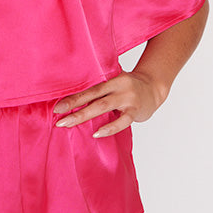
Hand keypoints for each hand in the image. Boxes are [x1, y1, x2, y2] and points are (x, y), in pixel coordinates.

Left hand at [53, 69, 167, 136]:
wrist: (155, 88)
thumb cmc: (128, 88)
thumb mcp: (114, 83)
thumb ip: (99, 90)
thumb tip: (72, 102)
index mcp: (111, 78)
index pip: (88, 88)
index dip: (72, 97)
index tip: (57, 107)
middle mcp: (118, 85)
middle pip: (93, 96)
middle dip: (73, 107)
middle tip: (58, 117)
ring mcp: (128, 97)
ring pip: (103, 106)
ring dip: (84, 116)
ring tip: (68, 124)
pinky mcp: (136, 110)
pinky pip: (122, 121)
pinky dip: (109, 127)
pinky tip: (97, 134)